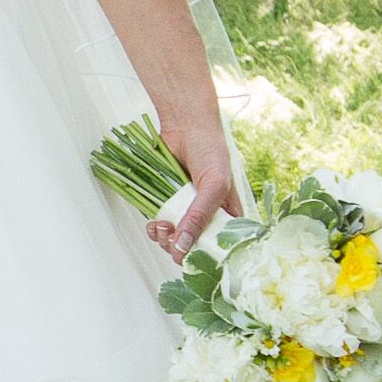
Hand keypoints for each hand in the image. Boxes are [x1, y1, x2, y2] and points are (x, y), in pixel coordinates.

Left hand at [143, 123, 244, 264]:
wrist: (185, 126)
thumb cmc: (210, 150)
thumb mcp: (213, 186)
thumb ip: (200, 216)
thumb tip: (184, 245)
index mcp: (227, 216)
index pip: (220, 247)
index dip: (205, 255)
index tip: (190, 253)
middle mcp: (208, 217)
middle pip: (194, 248)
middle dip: (180, 248)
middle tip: (172, 237)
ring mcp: (187, 212)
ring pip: (176, 241)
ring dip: (165, 240)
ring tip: (161, 226)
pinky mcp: (168, 206)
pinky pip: (161, 228)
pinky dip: (155, 230)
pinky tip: (154, 223)